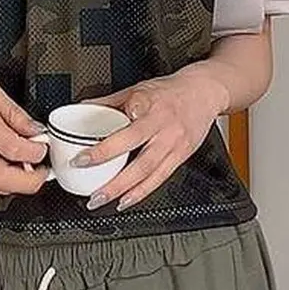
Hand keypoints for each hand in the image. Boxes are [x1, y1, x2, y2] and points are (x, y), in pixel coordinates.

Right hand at [0, 73, 49, 195]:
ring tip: (27, 169)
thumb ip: (14, 112)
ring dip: (18, 184)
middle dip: (32, 181)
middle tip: (43, 171)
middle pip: (5, 179)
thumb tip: (34, 129)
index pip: (15, 149)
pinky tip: (7, 170)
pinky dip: (1, 182)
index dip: (37, 151)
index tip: (43, 146)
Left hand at [72, 67, 227, 210]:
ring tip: (101, 198)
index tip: (89, 149)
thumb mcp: (138, 88)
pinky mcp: (181, 156)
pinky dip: (140, 192)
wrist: (205, 92)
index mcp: (149, 105)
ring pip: (147, 171)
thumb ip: (110, 101)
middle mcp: (163, 126)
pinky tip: (125, 200)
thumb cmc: (171, 90)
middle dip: (110, 169)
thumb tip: (83, 108)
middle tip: (87, 178)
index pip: (127, 123)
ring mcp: (173, 143)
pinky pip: (159, 178)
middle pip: (136, 152)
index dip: (110, 137)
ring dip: (122, 188)